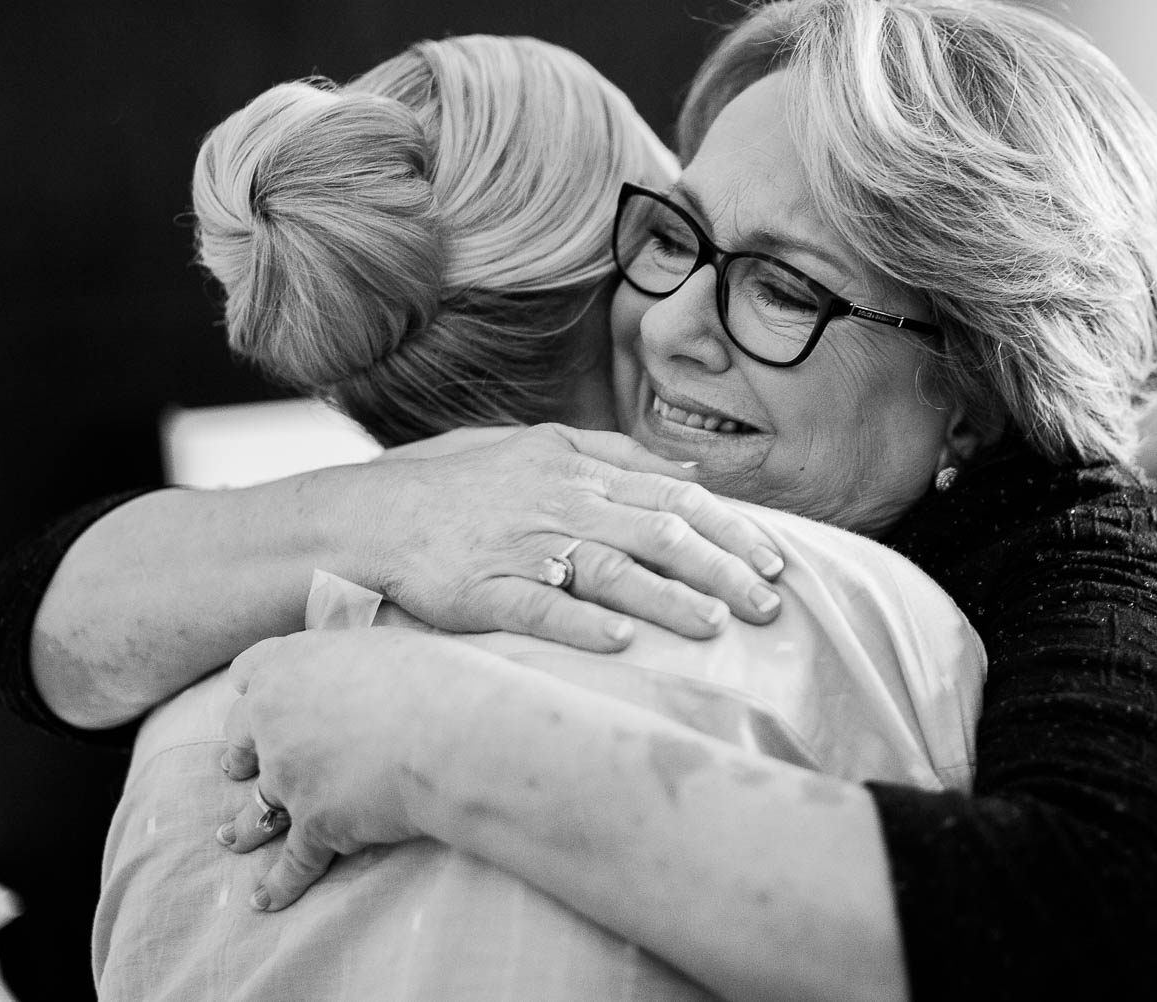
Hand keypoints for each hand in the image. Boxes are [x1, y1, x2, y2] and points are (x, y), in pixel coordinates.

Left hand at [215, 629, 480, 909]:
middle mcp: (276, 717)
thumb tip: (360, 673)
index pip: (252, 670)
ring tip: (230, 838)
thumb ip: (351, 662)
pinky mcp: (314, 823)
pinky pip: (292, 861)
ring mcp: (289, 774)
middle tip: (235, 765)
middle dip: (239, 753)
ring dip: (244, 826)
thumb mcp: (384, 646)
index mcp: (292, 664)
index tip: (249, 695)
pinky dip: (278, 884)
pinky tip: (265, 900)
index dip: (251, 687)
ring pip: (257, 805)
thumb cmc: (435, 681)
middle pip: (242, 736)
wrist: (448, 734)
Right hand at [361, 423, 784, 653]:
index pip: (674, 494)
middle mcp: (561, 503)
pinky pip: (541, 608)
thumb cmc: (469, 486)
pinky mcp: (486, 589)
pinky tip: (623, 644)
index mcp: (580, 468)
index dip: (731, 527)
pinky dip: (583, 625)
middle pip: (658, 532)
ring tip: (715, 627)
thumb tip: (693, 466)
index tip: (775, 558)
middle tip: (769, 604)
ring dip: (668, 599)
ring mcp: (524, 545)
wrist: (381, 515)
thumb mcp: (545, 447)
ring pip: (611, 569)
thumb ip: (619, 453)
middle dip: (722, 569)